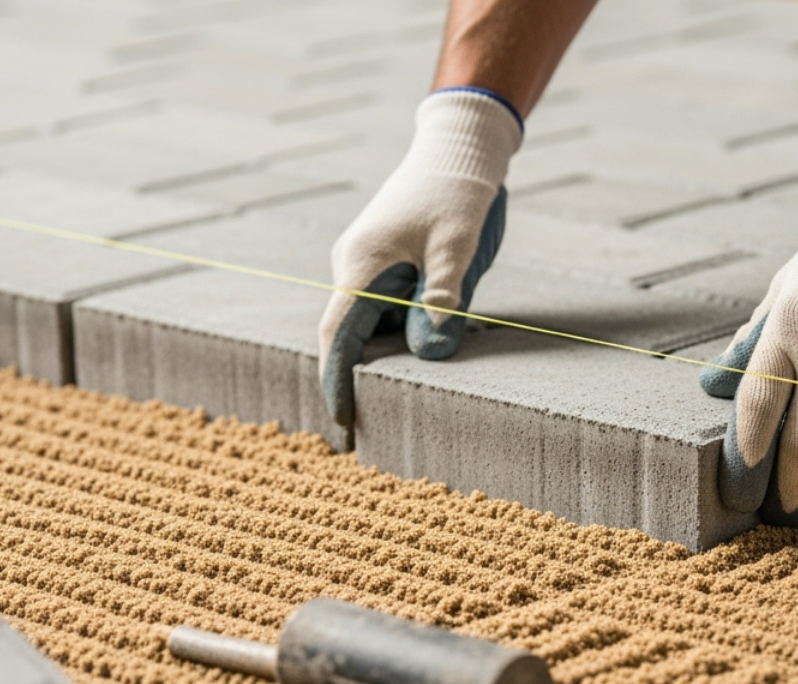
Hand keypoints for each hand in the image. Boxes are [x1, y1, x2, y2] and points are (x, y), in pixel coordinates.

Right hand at [318, 88, 520, 426]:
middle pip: (356, 336)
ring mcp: (369, 265)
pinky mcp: (388, 263)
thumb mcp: (458, 248)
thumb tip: (429, 351)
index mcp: (362, 266)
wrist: (459, 146)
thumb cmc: (458, 193)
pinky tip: (447, 328)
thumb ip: (442, 300)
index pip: (339, 337)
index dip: (337, 381)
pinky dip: (412, 325)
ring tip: (435, 367)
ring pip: (378, 323)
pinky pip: (393, 306)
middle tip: (390, 418)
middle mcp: (355, 268)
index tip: (342, 422)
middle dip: (371, 374)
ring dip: (401, 347)